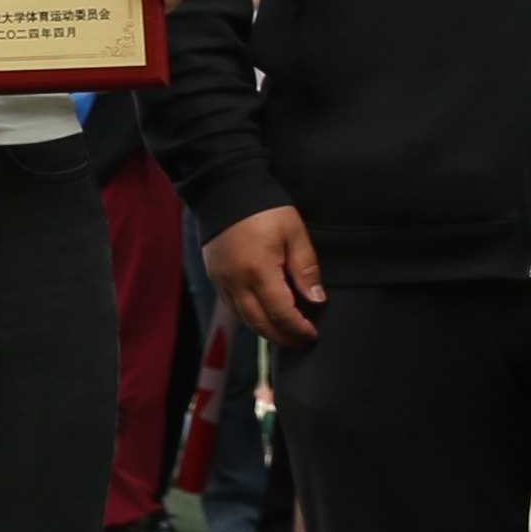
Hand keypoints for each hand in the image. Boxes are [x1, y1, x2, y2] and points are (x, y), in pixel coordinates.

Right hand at [209, 208, 326, 346]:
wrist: (223, 190)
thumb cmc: (264, 209)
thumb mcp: (294, 233)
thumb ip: (306, 269)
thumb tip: (317, 300)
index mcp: (259, 272)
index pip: (281, 314)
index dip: (298, 329)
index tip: (313, 334)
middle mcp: (236, 282)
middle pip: (260, 324)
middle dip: (282, 337)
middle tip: (301, 341)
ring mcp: (221, 281)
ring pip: (244, 319)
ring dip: (265, 331)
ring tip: (284, 333)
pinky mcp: (213, 276)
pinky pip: (232, 307)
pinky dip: (249, 317)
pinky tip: (262, 316)